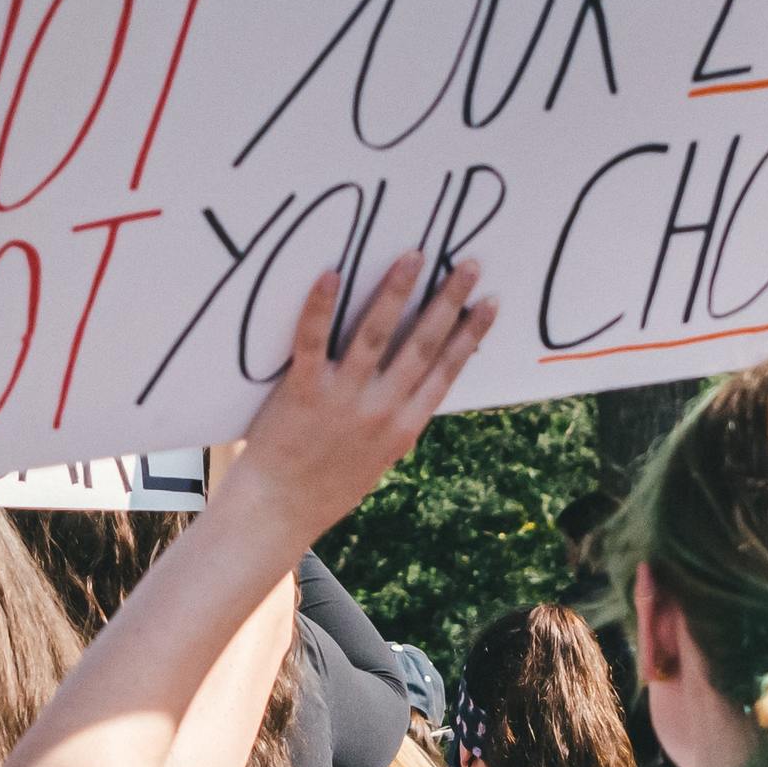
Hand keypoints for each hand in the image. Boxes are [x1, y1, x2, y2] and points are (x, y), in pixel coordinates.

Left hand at [217, 257, 492, 539]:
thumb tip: (414, 392)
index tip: (490, 303)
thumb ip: (396, 424)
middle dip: (448, 301)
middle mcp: (381, 408)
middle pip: (422, 344)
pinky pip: (313, 341)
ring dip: (397, 291)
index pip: (447, 371)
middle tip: (468, 263)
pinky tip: (332, 274)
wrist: (278, 510)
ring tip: (414, 255)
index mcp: (404, 426)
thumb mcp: (378, 461)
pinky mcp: (302, 392)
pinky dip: (321, 307)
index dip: (470, 335)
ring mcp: (342, 398)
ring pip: (375, 334)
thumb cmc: (325, 487)